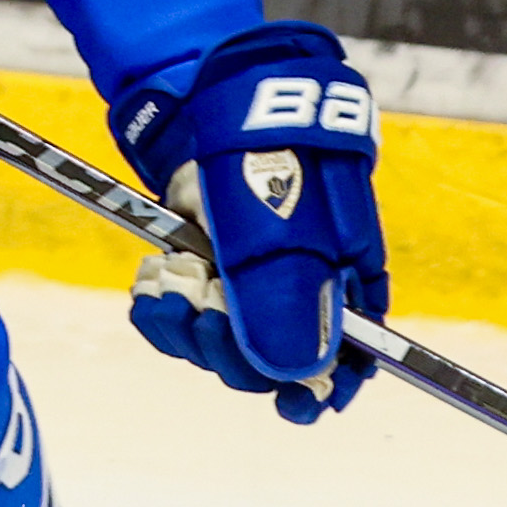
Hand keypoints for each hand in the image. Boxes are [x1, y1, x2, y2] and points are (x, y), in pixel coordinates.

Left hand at [112, 22, 386, 424]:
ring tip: (172, 275)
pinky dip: (163, 308)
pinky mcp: (205, 275)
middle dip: (231, 346)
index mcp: (344, 279)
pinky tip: (156, 274)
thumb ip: (289, 301)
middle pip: (273, 364)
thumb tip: (297, 376)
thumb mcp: (283, 226)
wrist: (207, 99)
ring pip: (221, 349)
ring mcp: (250, 284)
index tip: (296, 407)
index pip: (350, 357)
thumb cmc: (265, 152)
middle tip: (205, 303)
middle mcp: (301, 289)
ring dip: (188, 325)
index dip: (323, 388)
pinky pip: (183, 326)